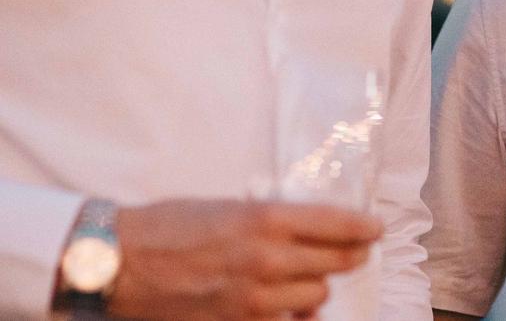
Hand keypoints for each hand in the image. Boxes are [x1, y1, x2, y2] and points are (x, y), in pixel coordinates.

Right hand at [105, 199, 381, 319]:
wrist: (117, 262)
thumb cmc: (168, 227)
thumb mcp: (227, 208)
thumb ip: (270, 220)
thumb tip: (308, 227)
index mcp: (265, 219)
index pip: (336, 224)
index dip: (363, 228)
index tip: (374, 230)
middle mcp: (266, 258)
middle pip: (335, 261)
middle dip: (349, 255)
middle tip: (356, 252)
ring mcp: (253, 296)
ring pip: (315, 295)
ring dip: (315, 287)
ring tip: (309, 278)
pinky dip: (290, 314)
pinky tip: (286, 305)